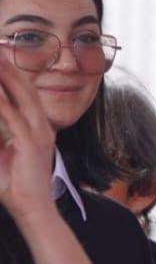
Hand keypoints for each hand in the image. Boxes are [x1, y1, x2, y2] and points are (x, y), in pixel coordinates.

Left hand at [0, 57, 56, 224]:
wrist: (33, 208)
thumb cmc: (16, 185)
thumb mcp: (3, 153)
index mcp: (39, 127)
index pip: (25, 92)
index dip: (12, 72)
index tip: (0, 55)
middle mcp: (42, 125)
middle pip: (24, 86)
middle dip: (7, 66)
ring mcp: (39, 133)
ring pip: (19, 95)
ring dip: (3, 76)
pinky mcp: (29, 142)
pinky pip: (10, 115)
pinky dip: (0, 100)